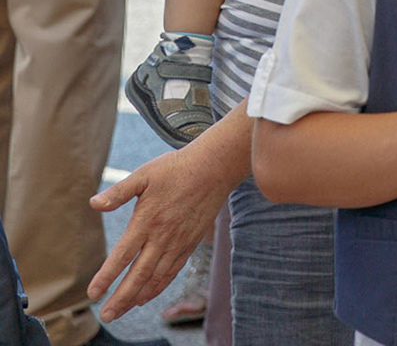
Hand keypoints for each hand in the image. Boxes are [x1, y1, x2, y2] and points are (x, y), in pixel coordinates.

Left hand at [89, 140, 230, 321]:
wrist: (214, 168)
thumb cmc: (176, 169)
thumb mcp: (144, 174)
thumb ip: (118, 192)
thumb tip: (93, 203)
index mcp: (147, 220)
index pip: (123, 255)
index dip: (107, 276)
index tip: (93, 293)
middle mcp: (163, 236)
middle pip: (140, 274)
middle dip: (121, 297)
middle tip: (106, 315)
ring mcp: (179, 242)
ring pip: (157, 277)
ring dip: (138, 297)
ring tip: (122, 311)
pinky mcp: (190, 242)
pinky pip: (172, 270)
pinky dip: (159, 286)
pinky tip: (147, 296)